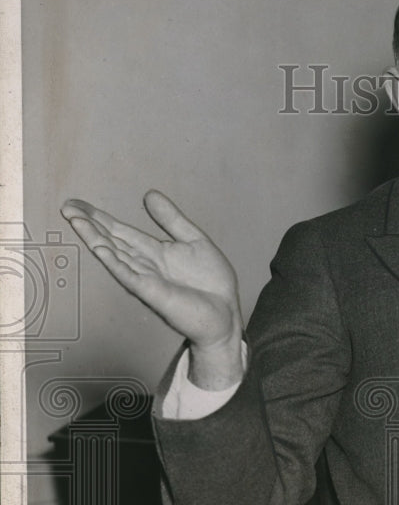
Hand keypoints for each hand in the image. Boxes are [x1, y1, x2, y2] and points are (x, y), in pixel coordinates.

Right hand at [61, 190, 243, 388]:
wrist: (226, 311)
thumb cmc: (211, 281)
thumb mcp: (194, 240)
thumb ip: (172, 219)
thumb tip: (150, 193)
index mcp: (153, 251)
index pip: (120, 231)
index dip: (99, 217)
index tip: (76, 204)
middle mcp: (145, 264)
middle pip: (111, 241)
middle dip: (90, 225)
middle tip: (67, 207)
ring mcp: (146, 279)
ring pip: (115, 256)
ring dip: (95, 239)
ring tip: (76, 221)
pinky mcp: (154, 293)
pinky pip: (130, 276)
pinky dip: (116, 263)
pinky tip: (101, 250)